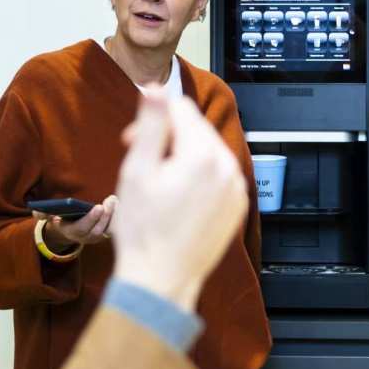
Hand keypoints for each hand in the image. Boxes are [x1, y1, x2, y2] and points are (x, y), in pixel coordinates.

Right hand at [35, 196, 116, 253]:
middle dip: (105, 215)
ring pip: (108, 229)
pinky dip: (118, 216)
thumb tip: (37, 213)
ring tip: (115, 200)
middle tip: (110, 200)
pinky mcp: (105, 234)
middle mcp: (86, 238)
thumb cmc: (61, 219)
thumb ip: (43, 214)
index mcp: (72, 232)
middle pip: (98, 229)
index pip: (83, 228)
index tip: (98, 207)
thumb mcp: (50, 217)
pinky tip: (120, 204)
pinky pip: (114, 227)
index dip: (91, 219)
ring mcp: (97, 237)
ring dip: (114, 215)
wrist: (70, 231)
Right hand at [112, 88, 246, 310]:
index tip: (132, 140)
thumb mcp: (138, 169)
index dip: (152, 118)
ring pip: (208, 151)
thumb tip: (156, 88)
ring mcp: (236, 189)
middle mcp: (228, 168)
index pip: (180, 108)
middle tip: (141, 162)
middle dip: (168, 136)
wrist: (161, 279)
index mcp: (203, 155)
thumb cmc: (145, 231)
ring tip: (159, 183)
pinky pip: (218, 175)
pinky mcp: (237, 206)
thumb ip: (152, 123)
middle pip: (196, 128)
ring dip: (182, 155)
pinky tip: (177, 198)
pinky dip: (198, 177)